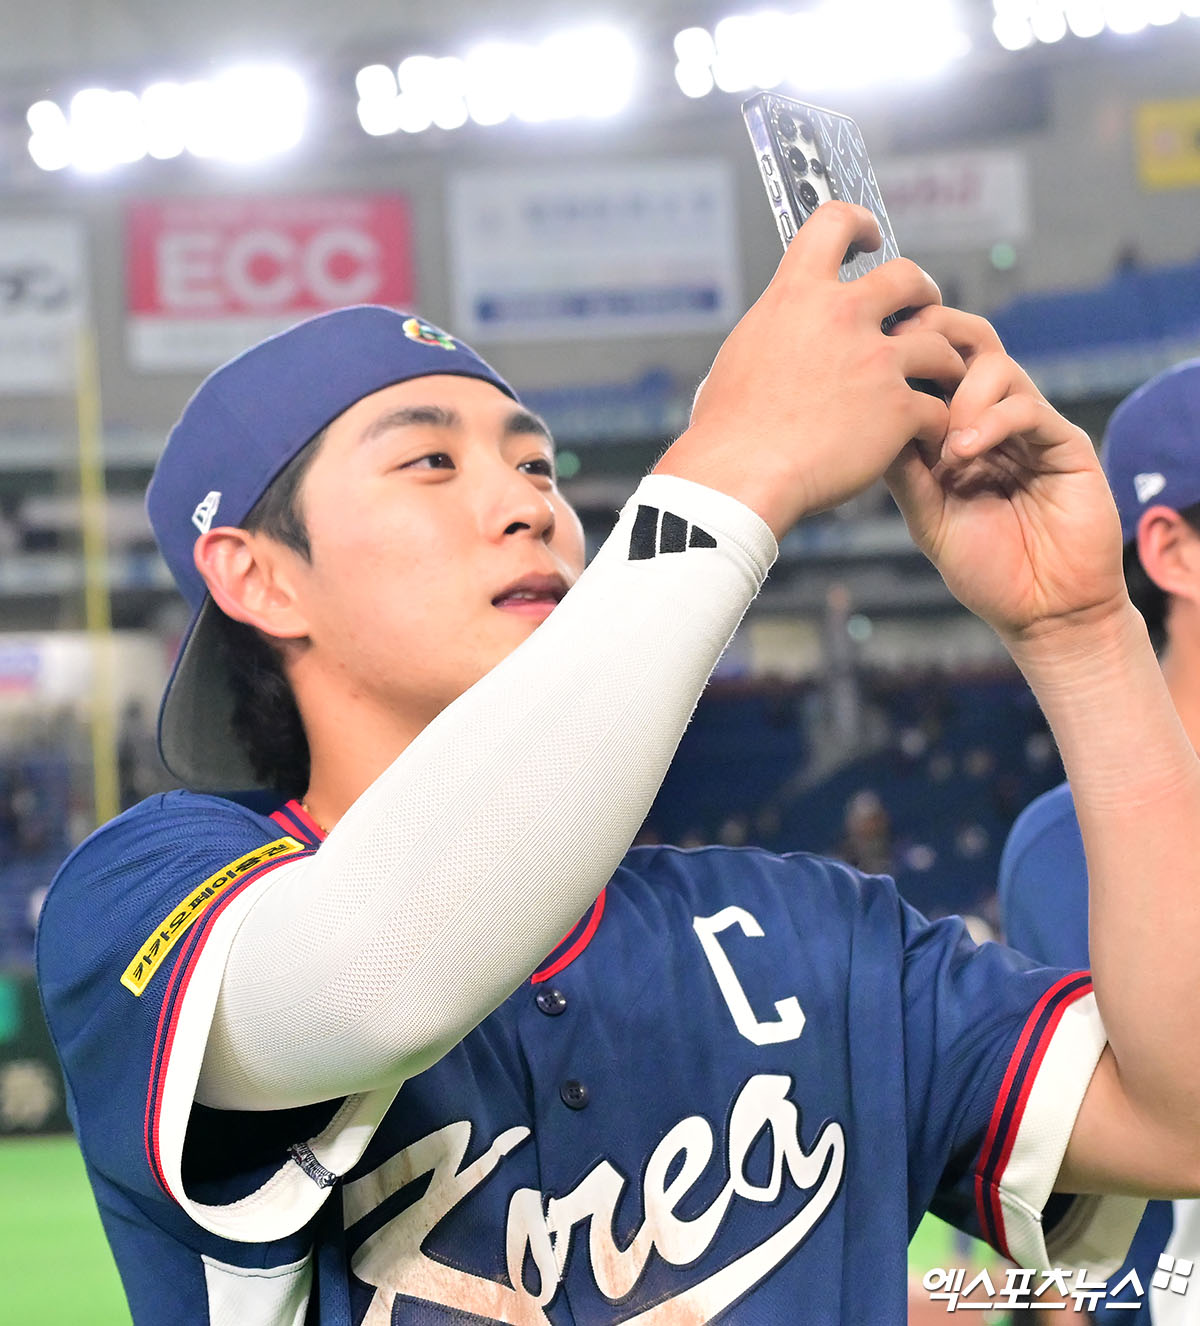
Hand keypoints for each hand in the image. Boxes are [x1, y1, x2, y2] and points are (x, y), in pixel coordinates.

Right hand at [655, 202, 962, 538]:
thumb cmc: (728, 430)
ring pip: (940, 345)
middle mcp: (842, 318)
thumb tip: (780, 336)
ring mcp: (876, 363)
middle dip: (924, 294)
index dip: (858, 224)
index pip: (833, 223)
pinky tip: (924, 439)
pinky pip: (937, 408)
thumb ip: (776, 333)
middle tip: (924, 313)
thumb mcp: (741, 355)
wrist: (740, 476)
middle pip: (909, 277)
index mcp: (796, 297)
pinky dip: (936, 425)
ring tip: (938, 386)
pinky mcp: (898, 410)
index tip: (868, 238)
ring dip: (943, 365)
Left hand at [883, 306, 1125, 641]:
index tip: (865, 361)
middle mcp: (995, 422)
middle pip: (970, 344)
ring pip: (996, 367)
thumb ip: (905, 472)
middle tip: (902, 349)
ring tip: (945, 447)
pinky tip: (965, 453)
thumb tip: (863, 423)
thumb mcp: (928, 519)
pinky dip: (992, 420)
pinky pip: (1027, 408)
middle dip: (935, 335)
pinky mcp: (1065, 444)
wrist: (1043, 612)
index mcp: (960, 433)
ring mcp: (1032, 430)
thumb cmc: (987, 571)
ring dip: (960, 396)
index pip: (936, 370)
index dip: (905, 354)